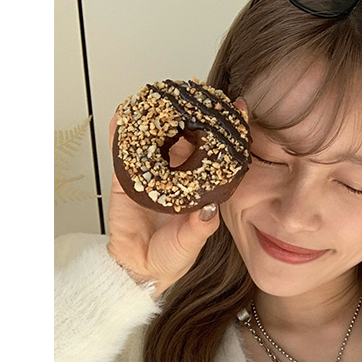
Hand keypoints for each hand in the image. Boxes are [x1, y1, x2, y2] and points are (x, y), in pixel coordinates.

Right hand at [104, 108, 227, 296]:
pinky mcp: (126, 179)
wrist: (141, 269)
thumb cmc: (172, 256)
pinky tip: (124, 115)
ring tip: (163, 95)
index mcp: (200, 186)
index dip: (226, 132)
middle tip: (197, 92)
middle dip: (191, 115)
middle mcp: (178, 175)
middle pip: (185, 137)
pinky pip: (123, 153)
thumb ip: (201, 226)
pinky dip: (122, 133)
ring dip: (157, 117)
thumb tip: (209, 209)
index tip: (239, 109)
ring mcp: (152, 174)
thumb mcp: (192, 241)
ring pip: (155, 139)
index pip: (215, 153)